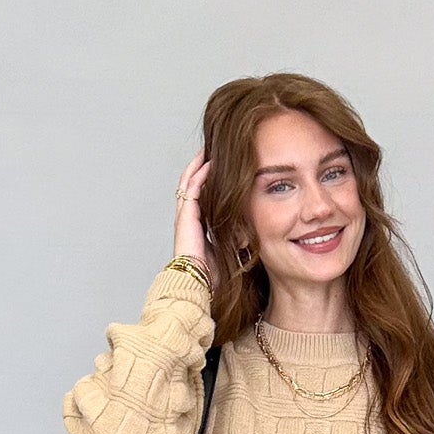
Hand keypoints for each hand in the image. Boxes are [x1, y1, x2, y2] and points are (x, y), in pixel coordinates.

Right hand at [174, 146, 219, 285]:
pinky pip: (192, 188)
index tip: (217, 169)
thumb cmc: (210, 276)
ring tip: (207, 150)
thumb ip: (233, 240)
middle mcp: (187, 218)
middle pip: (190, 184)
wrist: (198, 283)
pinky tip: (208, 163)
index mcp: (195, 226)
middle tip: (209, 151)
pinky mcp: (186, 216)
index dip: (206, 181)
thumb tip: (249, 238)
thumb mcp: (226, 252)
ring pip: (188, 182)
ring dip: (197, 165)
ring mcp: (184, 216)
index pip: (199, 196)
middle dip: (198, 167)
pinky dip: (199, 174)